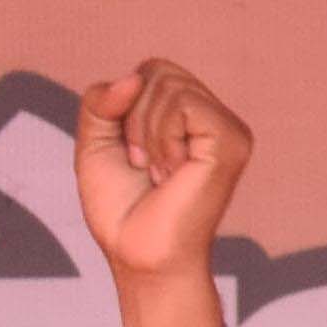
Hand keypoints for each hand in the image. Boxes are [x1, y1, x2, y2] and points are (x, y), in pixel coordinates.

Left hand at [71, 54, 250, 326]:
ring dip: (143, 133)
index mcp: (188, 116)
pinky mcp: (231, 139)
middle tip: (142, 164)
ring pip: (168, 86)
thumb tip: (133, 77)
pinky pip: (183, 105)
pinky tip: (170, 172)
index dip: (123, 107)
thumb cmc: (121, 210)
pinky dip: (161, 138)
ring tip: (157, 172)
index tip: (130, 155)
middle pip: (157, 70)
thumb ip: (100, 103)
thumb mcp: (95, 146)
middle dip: (130, 118)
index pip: (150, 71)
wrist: (139, 255)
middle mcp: (213, 117)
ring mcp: (227, 127)